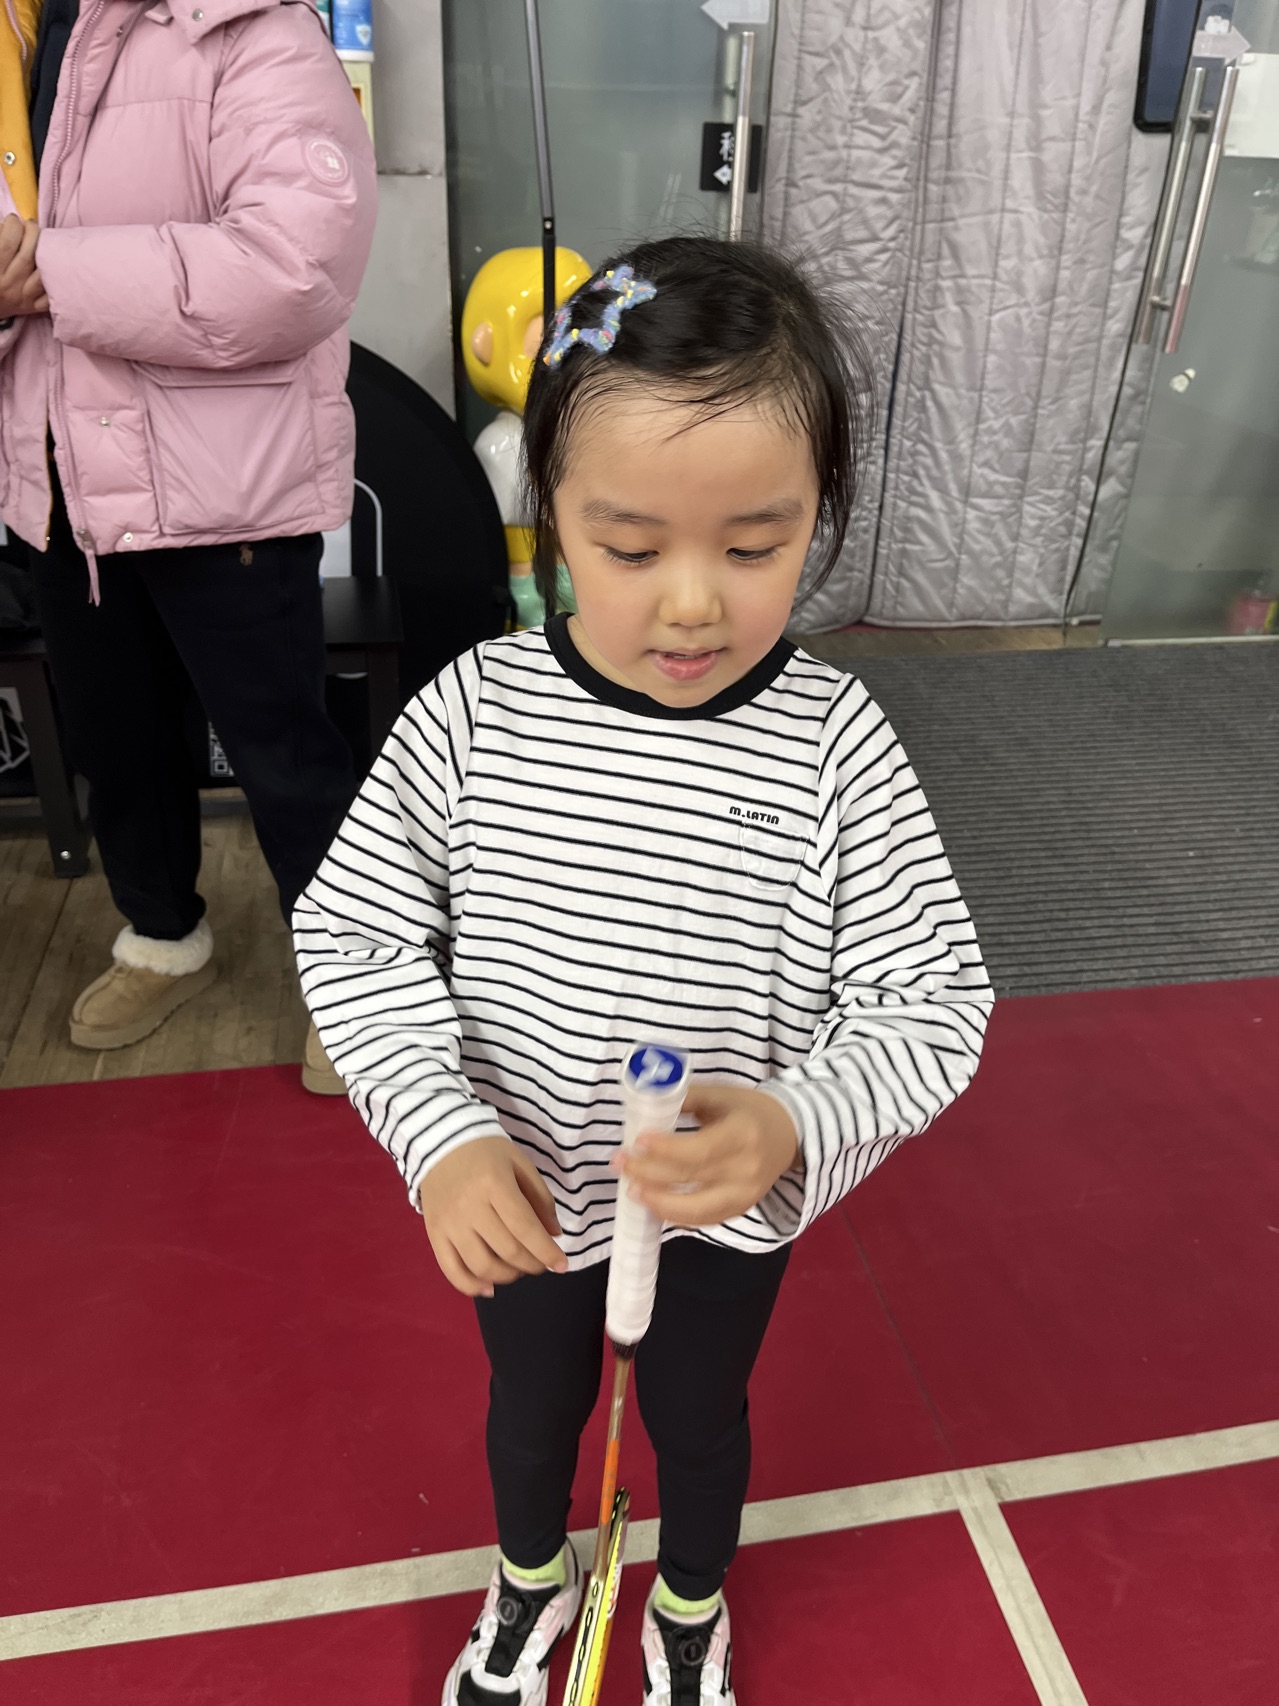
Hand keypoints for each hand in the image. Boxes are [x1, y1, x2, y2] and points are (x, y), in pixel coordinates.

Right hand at [0, 216, 48, 318]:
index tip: (14, 219)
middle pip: (28, 257)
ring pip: (42, 275)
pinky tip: (56, 264)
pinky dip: (57, 280)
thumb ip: (0, 238)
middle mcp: (8, 286)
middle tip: (31, 225)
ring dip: (48, 253)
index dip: (13, 226)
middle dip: (33, 234)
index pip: (6, 244)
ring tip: (45, 240)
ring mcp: (23, 298)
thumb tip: (10, 222)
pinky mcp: (34, 308)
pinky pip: (51, 295)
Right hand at [419, 1134, 567, 1297]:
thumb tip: (554, 1235)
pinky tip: (490, 1287)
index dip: (546, 1251)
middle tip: (541, 1263)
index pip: (524, 1228)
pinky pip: (452, 1270)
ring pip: (482, 1266)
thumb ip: (540, 1199)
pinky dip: (472, 1286)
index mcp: (494, 1183)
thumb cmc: (486, 1152)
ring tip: (518, 1268)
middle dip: (532, 1264)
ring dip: (508, 1276)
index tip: (562, 1265)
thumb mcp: (520, 1163)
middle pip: (506, 1250)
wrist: (440, 1141)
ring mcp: (449, 1223)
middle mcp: (469, 1206)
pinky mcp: (434, 1234)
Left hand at [617, 1084, 801, 1228]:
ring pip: (695, 1209)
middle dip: (649, 1174)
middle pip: (691, 1179)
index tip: (638, 1141)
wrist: (788, 1134)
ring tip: (632, 1189)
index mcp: (743, 1133)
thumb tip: (646, 1101)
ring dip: (658, 1202)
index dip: (665, 1150)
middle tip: (621, 1163)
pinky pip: (703, 1220)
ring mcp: (745, 1195)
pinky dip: (675, 1214)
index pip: (699, 1149)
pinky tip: (654, 1202)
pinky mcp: (741, 1210)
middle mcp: (746, 1169)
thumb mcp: (720, 1094)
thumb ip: (684, 1098)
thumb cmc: (748, 1110)